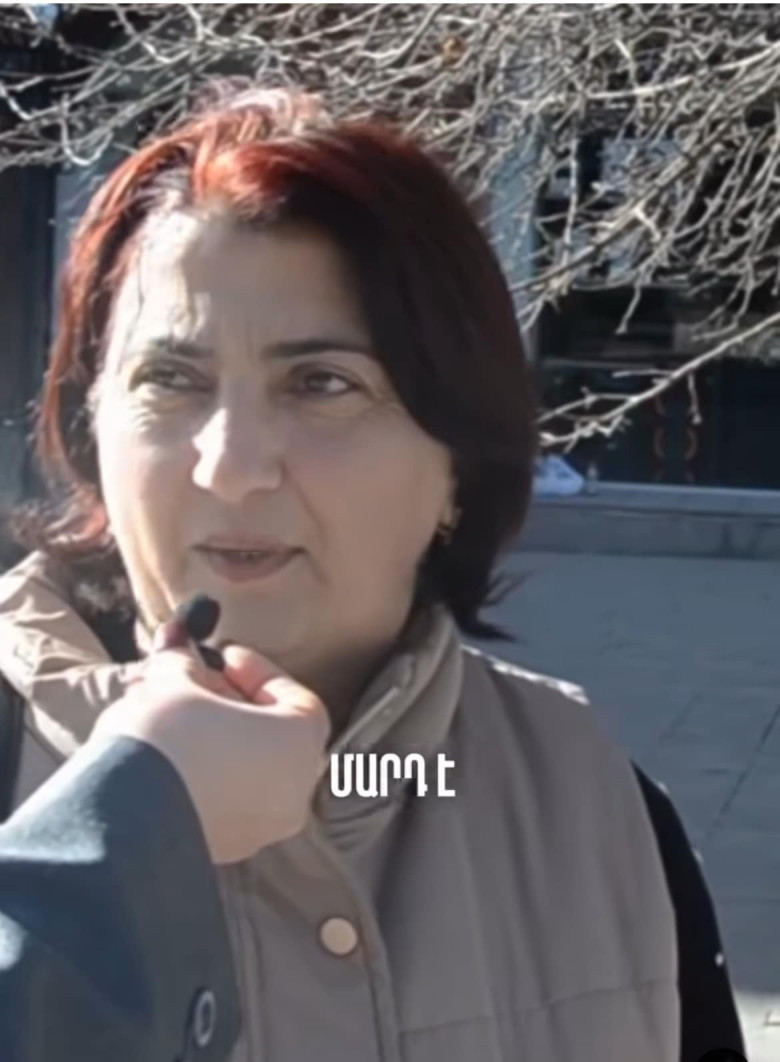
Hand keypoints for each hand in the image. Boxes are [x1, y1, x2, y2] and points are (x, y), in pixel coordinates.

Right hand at [90, 627, 329, 863]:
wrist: (120, 817)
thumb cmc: (166, 739)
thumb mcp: (173, 682)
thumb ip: (182, 659)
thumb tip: (176, 641)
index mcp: (300, 744)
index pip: (295, 698)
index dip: (256, 671)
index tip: (221, 657)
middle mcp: (293, 791)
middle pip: (269, 732)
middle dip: (227, 700)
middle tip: (189, 679)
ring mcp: (260, 827)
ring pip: (244, 767)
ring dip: (210, 734)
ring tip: (165, 711)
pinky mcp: (224, 849)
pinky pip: (224, 799)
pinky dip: (203, 770)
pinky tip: (163, 752)